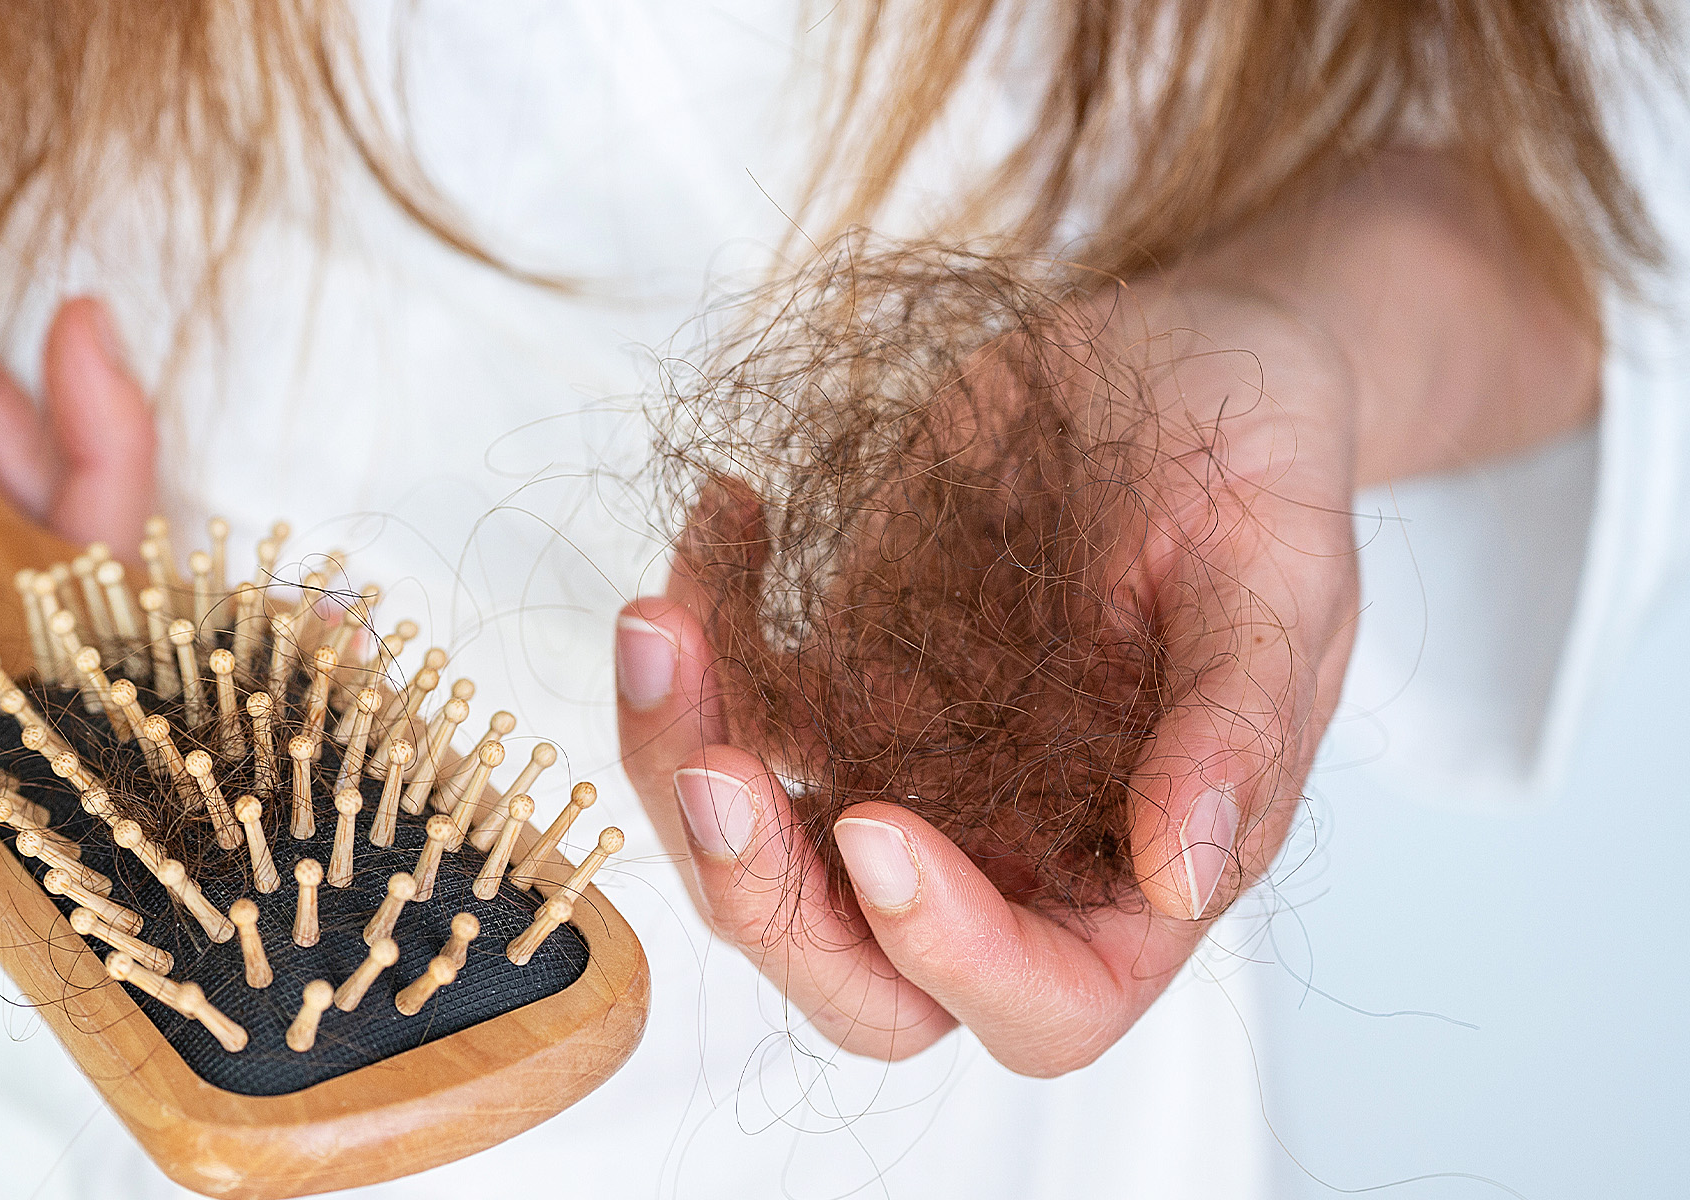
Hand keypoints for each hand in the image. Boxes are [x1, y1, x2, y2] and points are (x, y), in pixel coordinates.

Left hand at [617, 286, 1362, 1072]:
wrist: (1175, 360)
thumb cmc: (1254, 463)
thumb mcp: (1278, 568)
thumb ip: (1236, 726)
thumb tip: (1184, 877)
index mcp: (1134, 875)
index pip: (1044, 1006)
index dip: (948, 956)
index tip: (877, 828)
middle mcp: (1005, 855)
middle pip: (859, 976)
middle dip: (761, 902)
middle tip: (710, 767)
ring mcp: (903, 776)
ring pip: (754, 859)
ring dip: (678, 762)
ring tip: (662, 621)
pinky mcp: (834, 688)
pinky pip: (727, 713)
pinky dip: (690, 642)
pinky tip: (726, 515)